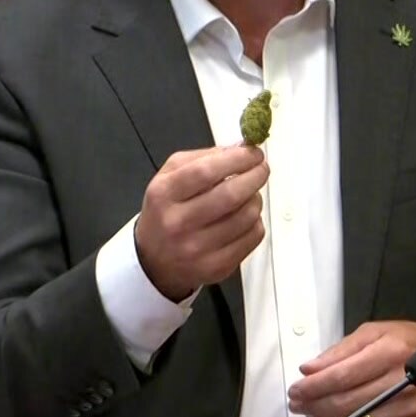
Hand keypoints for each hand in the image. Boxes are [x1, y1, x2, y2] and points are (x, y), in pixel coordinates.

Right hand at [134, 146, 268, 300]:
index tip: (254, 153)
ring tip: (249, 196)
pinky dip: (255, 223)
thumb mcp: (170, 177)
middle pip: (230, 196)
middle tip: (261, 169)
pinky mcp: (216, 267)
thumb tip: (242, 149)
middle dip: (255, 177)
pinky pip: (252, 238)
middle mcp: (177, 223)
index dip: (237, 159)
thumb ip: (203, 158)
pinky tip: (244, 219)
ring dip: (255, 200)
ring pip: (246, 217)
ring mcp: (197, 249)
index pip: (206, 171)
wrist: (154, 260)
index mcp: (164, 194)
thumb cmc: (166, 210)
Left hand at [287, 320, 415, 416]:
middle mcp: (401, 385)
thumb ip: (341, 350)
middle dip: (313, 405)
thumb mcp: (376, 332)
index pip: (342, 376)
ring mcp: (407, 413)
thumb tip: (309, 369)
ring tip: (312, 414)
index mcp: (391, 354)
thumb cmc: (410, 344)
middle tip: (297, 404)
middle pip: (344, 403)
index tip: (295, 389)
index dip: (313, 386)